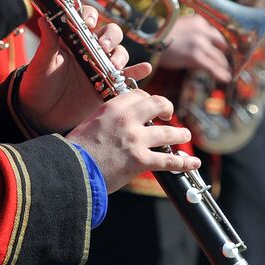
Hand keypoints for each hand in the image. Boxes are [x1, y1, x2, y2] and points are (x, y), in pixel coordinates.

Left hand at [18, 4, 151, 132]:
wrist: (40, 115)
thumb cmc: (37, 85)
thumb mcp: (41, 64)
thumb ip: (47, 43)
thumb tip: (45, 18)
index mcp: (72, 40)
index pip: (86, 19)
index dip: (90, 16)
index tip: (88, 23)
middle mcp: (89, 50)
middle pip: (110, 33)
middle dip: (110, 36)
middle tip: (102, 47)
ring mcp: (100, 67)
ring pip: (119, 52)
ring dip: (120, 54)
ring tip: (113, 65)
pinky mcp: (107, 85)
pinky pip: (127, 76)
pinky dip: (137, 71)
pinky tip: (144, 69)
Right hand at [67, 91, 199, 192]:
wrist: (72, 169)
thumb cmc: (77, 149)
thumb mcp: (90, 122)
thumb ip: (108, 118)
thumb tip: (117, 122)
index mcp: (113, 106)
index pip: (139, 94)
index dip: (148, 99)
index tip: (150, 107)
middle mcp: (127, 119)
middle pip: (158, 104)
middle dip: (167, 108)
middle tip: (168, 115)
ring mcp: (136, 139)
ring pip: (168, 132)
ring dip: (180, 133)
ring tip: (185, 135)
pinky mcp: (141, 160)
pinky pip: (169, 160)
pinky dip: (184, 162)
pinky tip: (192, 162)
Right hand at [158, 15, 231, 83]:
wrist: (149, 39)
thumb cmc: (161, 35)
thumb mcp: (180, 27)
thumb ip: (193, 32)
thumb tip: (200, 45)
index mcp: (199, 21)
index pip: (216, 34)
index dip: (220, 45)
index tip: (223, 51)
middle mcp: (202, 30)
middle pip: (221, 45)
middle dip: (224, 55)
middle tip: (226, 63)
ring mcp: (199, 43)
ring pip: (218, 58)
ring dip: (223, 66)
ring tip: (227, 73)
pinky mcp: (195, 56)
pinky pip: (212, 67)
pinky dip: (220, 74)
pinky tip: (226, 79)